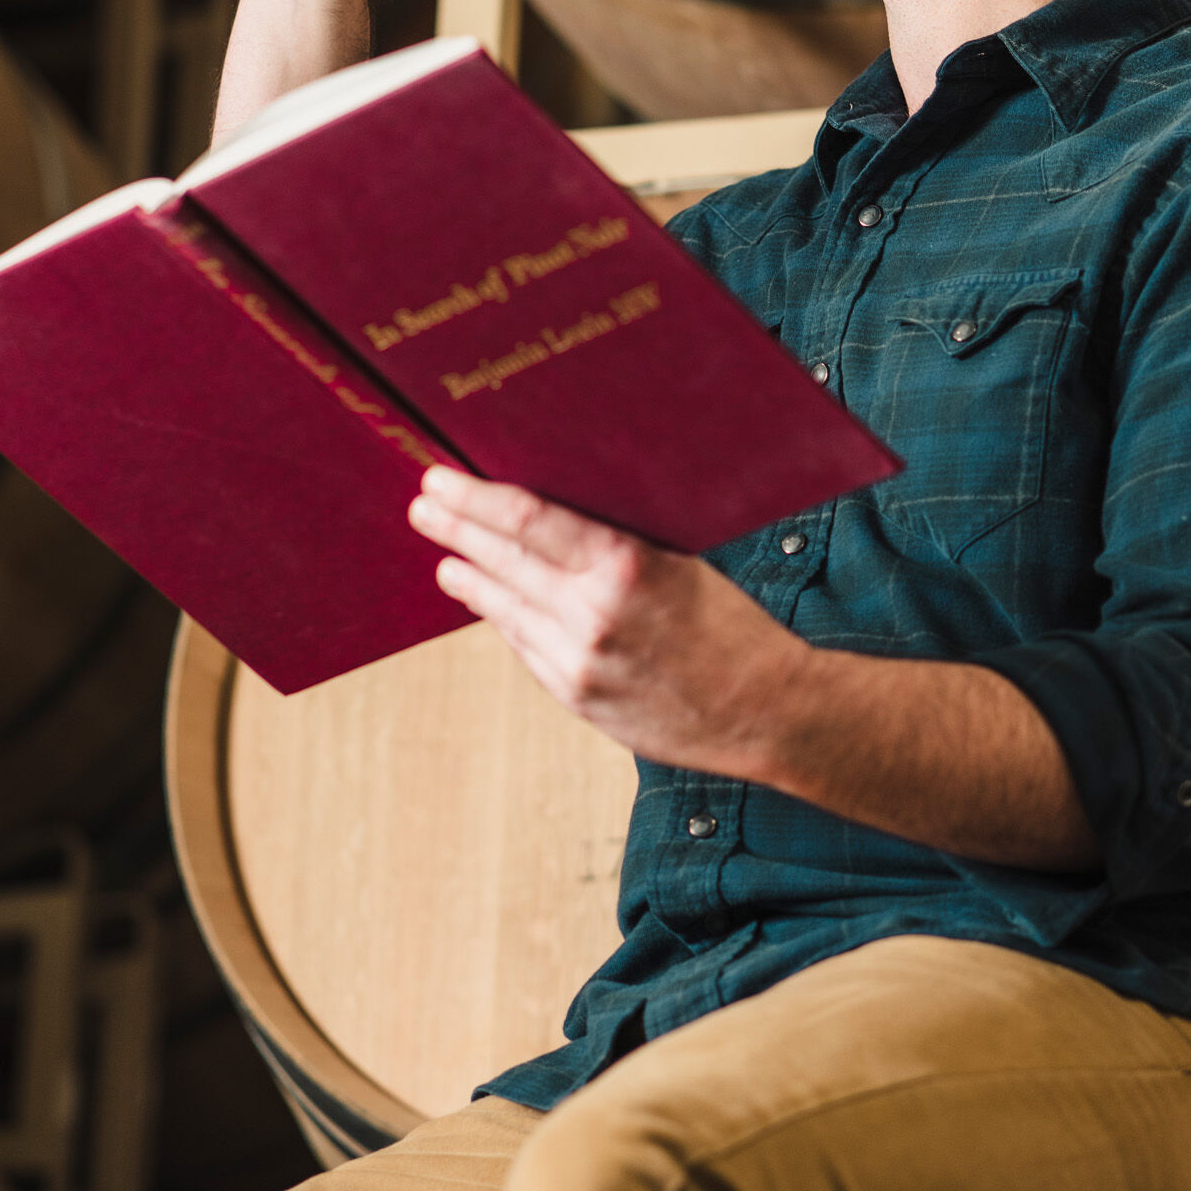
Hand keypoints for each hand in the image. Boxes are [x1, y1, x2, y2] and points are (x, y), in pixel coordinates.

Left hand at [406, 466, 814, 776]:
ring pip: (503, 609)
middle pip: (502, 561)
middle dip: (455, 530)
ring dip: (468, 577)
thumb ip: (614, 540)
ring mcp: (579, 663)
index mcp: (624, 566)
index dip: (473, 498)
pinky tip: (489, 602)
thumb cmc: (733, 624)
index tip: (440, 479)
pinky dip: (503, 618)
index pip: (526, 520)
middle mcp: (592, 616)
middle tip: (423, 505)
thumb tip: (551, 507)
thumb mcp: (680, 559)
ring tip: (445, 557)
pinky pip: (526, 646)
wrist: (768, 711)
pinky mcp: (576, 698)